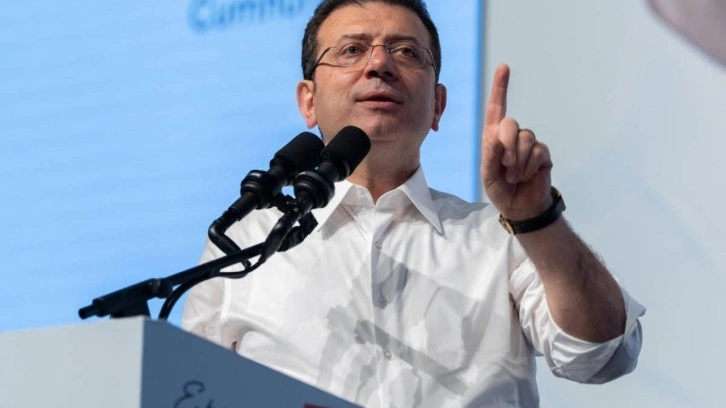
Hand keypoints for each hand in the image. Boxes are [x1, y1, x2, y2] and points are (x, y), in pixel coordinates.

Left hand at [481, 64, 552, 220]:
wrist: (520, 207)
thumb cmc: (500, 189)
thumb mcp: (488, 174)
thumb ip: (490, 154)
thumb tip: (498, 135)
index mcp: (494, 137)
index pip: (497, 109)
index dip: (500, 88)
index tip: (504, 68)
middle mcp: (512, 136)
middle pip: (510, 123)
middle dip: (506, 143)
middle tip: (506, 165)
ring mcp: (529, 144)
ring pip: (525, 138)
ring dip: (518, 160)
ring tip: (514, 176)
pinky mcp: (542, 154)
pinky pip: (537, 151)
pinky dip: (528, 166)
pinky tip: (526, 176)